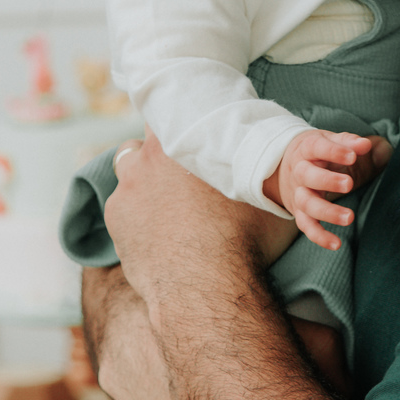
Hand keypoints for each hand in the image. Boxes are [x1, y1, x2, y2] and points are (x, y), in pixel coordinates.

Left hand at [106, 135, 297, 300]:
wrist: (206, 288)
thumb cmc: (245, 240)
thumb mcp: (267, 199)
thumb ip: (264, 174)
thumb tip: (282, 162)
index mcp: (185, 143)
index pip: (175, 111)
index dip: (183, 120)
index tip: (191, 132)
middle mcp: (148, 157)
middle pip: (146, 139)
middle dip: (160, 151)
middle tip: (182, 172)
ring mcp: (126, 188)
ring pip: (129, 168)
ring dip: (143, 180)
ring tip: (167, 204)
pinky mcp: (116, 218)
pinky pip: (124, 206)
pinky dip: (137, 214)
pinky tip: (158, 232)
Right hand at [263, 132, 391, 250]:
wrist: (286, 165)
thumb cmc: (319, 152)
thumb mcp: (333, 142)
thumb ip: (351, 143)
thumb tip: (367, 145)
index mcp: (307, 149)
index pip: (317, 147)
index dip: (334, 151)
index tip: (353, 155)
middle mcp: (299, 171)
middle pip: (306, 175)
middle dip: (327, 180)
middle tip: (349, 184)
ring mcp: (298, 193)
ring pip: (306, 203)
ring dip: (326, 211)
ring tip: (349, 217)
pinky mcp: (299, 213)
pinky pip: (306, 226)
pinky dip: (319, 236)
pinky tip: (336, 244)